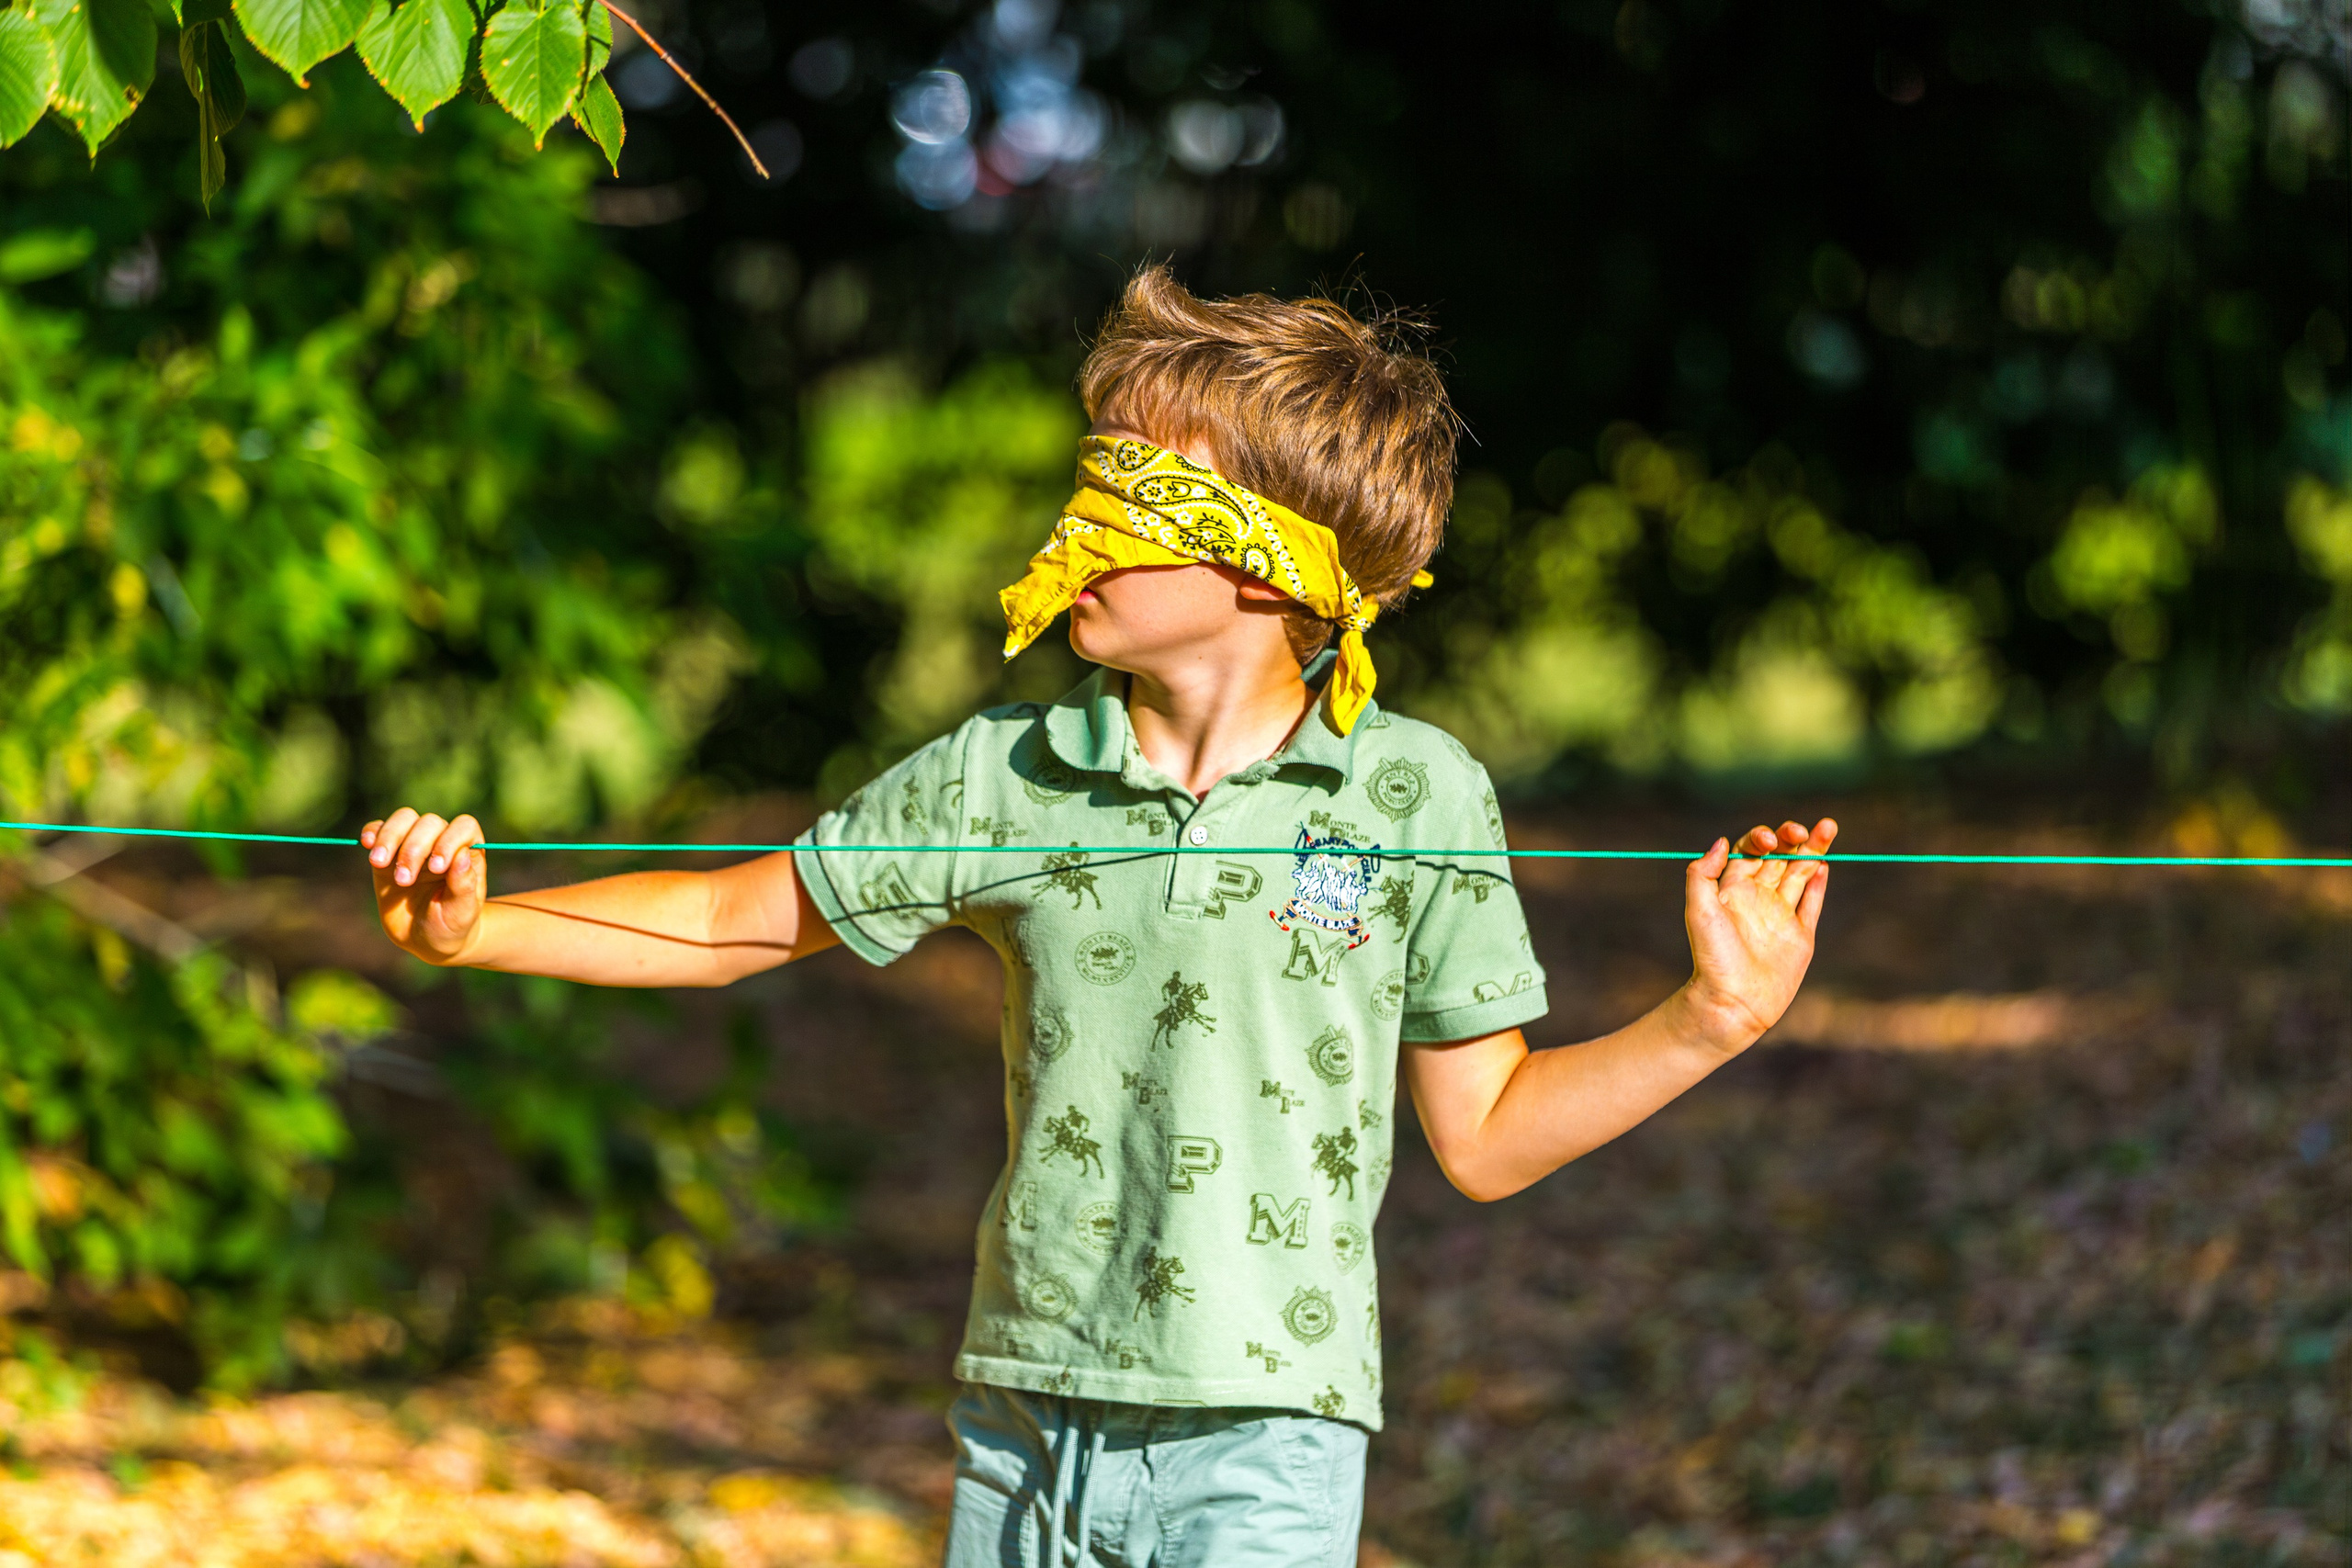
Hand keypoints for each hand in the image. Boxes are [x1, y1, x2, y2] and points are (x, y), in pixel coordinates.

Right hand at [361, 808, 488, 964]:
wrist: (425, 938)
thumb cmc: (451, 923)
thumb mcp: (461, 912)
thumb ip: (464, 885)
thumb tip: (463, 854)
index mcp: (468, 852)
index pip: (463, 827)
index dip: (449, 841)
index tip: (436, 868)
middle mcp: (442, 842)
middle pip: (429, 823)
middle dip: (413, 849)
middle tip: (404, 880)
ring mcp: (414, 845)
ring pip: (403, 820)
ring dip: (390, 838)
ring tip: (378, 864)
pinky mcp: (388, 852)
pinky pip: (379, 829)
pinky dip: (372, 832)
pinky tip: (367, 844)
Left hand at [1677, 817, 1836, 1051]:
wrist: (1732, 1002)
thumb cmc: (1712, 957)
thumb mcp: (1699, 910)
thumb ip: (1703, 873)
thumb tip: (1722, 840)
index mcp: (1733, 890)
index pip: (1750, 851)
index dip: (1761, 839)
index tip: (1769, 842)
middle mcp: (1758, 899)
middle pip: (1779, 857)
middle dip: (1792, 838)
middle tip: (1802, 830)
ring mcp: (1780, 916)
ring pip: (1800, 874)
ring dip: (1813, 850)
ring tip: (1828, 827)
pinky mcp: (1800, 937)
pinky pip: (1811, 903)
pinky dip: (1818, 883)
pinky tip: (1824, 864)